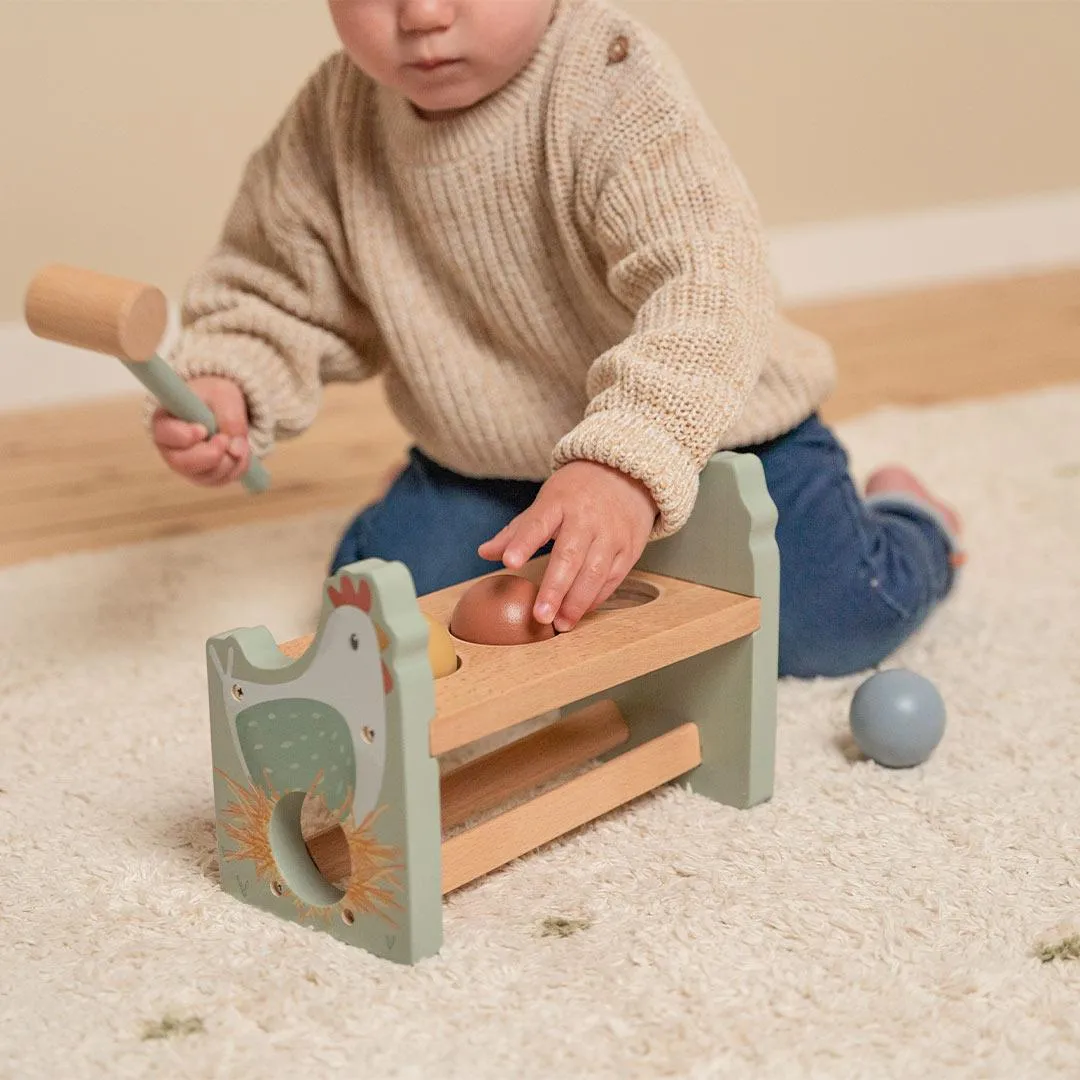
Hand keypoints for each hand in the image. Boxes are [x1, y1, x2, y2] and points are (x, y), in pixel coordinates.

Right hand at [151, 376, 251, 486]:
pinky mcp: (204, 476)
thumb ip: (230, 417)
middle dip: (211, 455)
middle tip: (226, 439)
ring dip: (230, 460)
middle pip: (183, 464)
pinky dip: (238, 466)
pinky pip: (222, 480)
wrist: (221, 407)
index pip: (165, 434)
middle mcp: (171, 449)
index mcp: (164, 422)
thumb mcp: (224, 396)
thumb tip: (235, 450)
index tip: (203, 430)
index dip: (185, 436)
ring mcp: (187, 466)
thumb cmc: (214, 397)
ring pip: (206, 476)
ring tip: (239, 439)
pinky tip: (241, 450)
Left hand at [478, 461, 657, 632]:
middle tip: (540, 615)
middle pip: (570, 556)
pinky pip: (612, 579)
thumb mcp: (545, 502)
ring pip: (595, 572)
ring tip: (560, 624)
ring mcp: (611, 534)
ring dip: (576, 602)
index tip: (510, 562)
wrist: (626, 476)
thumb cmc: (577, 493)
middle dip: (554, 588)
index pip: (537, 524)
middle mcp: (587, 518)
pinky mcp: (629, 549)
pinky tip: (580, 612)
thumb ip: (516, 532)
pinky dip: (596, 598)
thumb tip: (484, 553)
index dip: (523, 543)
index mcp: (559, 503)